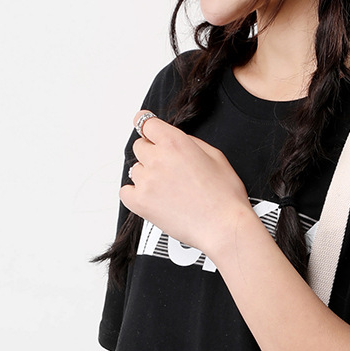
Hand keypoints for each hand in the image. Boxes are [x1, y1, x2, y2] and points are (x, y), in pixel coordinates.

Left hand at [120, 112, 255, 260]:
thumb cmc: (224, 197)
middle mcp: (157, 159)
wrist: (223, 227)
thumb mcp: (216, 156)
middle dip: (151, 153)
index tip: (147, 131)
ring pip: (135, 170)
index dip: (147, 126)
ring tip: (167, 188)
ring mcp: (146, 181)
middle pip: (139, 146)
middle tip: (167, 167)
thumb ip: (191, 143)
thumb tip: (177, 141)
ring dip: (147, 175)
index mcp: (175, 143)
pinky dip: (135, 193)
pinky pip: (125, 191)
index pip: (146, 123)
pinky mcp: (140, 203)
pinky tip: (151, 197)